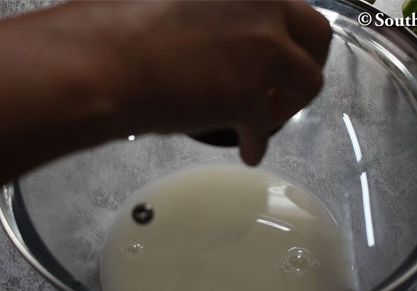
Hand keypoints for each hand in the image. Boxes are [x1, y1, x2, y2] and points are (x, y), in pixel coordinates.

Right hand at [63, 0, 332, 164]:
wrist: (101, 60)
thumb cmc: (117, 22)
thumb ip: (213, 10)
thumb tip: (220, 37)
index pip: (287, 5)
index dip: (283, 32)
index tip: (273, 50)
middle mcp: (265, 6)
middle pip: (315, 34)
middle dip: (304, 60)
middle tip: (284, 83)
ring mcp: (264, 50)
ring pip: (308, 80)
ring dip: (290, 102)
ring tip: (265, 118)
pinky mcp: (250, 95)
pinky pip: (265, 127)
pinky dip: (257, 141)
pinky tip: (248, 150)